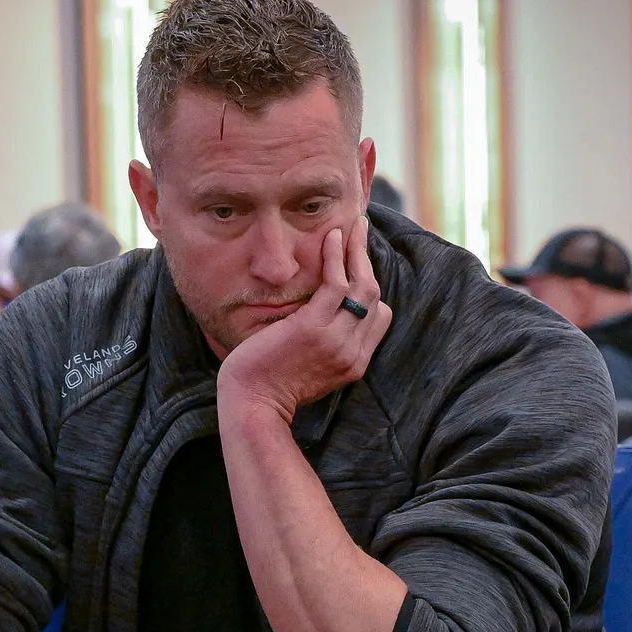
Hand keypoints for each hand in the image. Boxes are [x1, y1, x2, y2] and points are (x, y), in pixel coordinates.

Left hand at [216, 214, 392, 422]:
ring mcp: (335, 340)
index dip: (371, 288)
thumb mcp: (308, 370)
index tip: (359, 263)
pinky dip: (336, 257)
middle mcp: (352, 352)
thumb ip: (322, 348)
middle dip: (368, 259)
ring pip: (361, 285)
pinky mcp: (313, 328)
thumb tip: (317, 322)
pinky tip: (330, 237)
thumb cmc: (267, 388)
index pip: (379, 318)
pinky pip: (335, 284)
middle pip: (374, 296)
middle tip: (360, 231)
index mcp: (353, 363)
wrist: (252, 407)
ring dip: (357, 250)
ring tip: (351, 224)